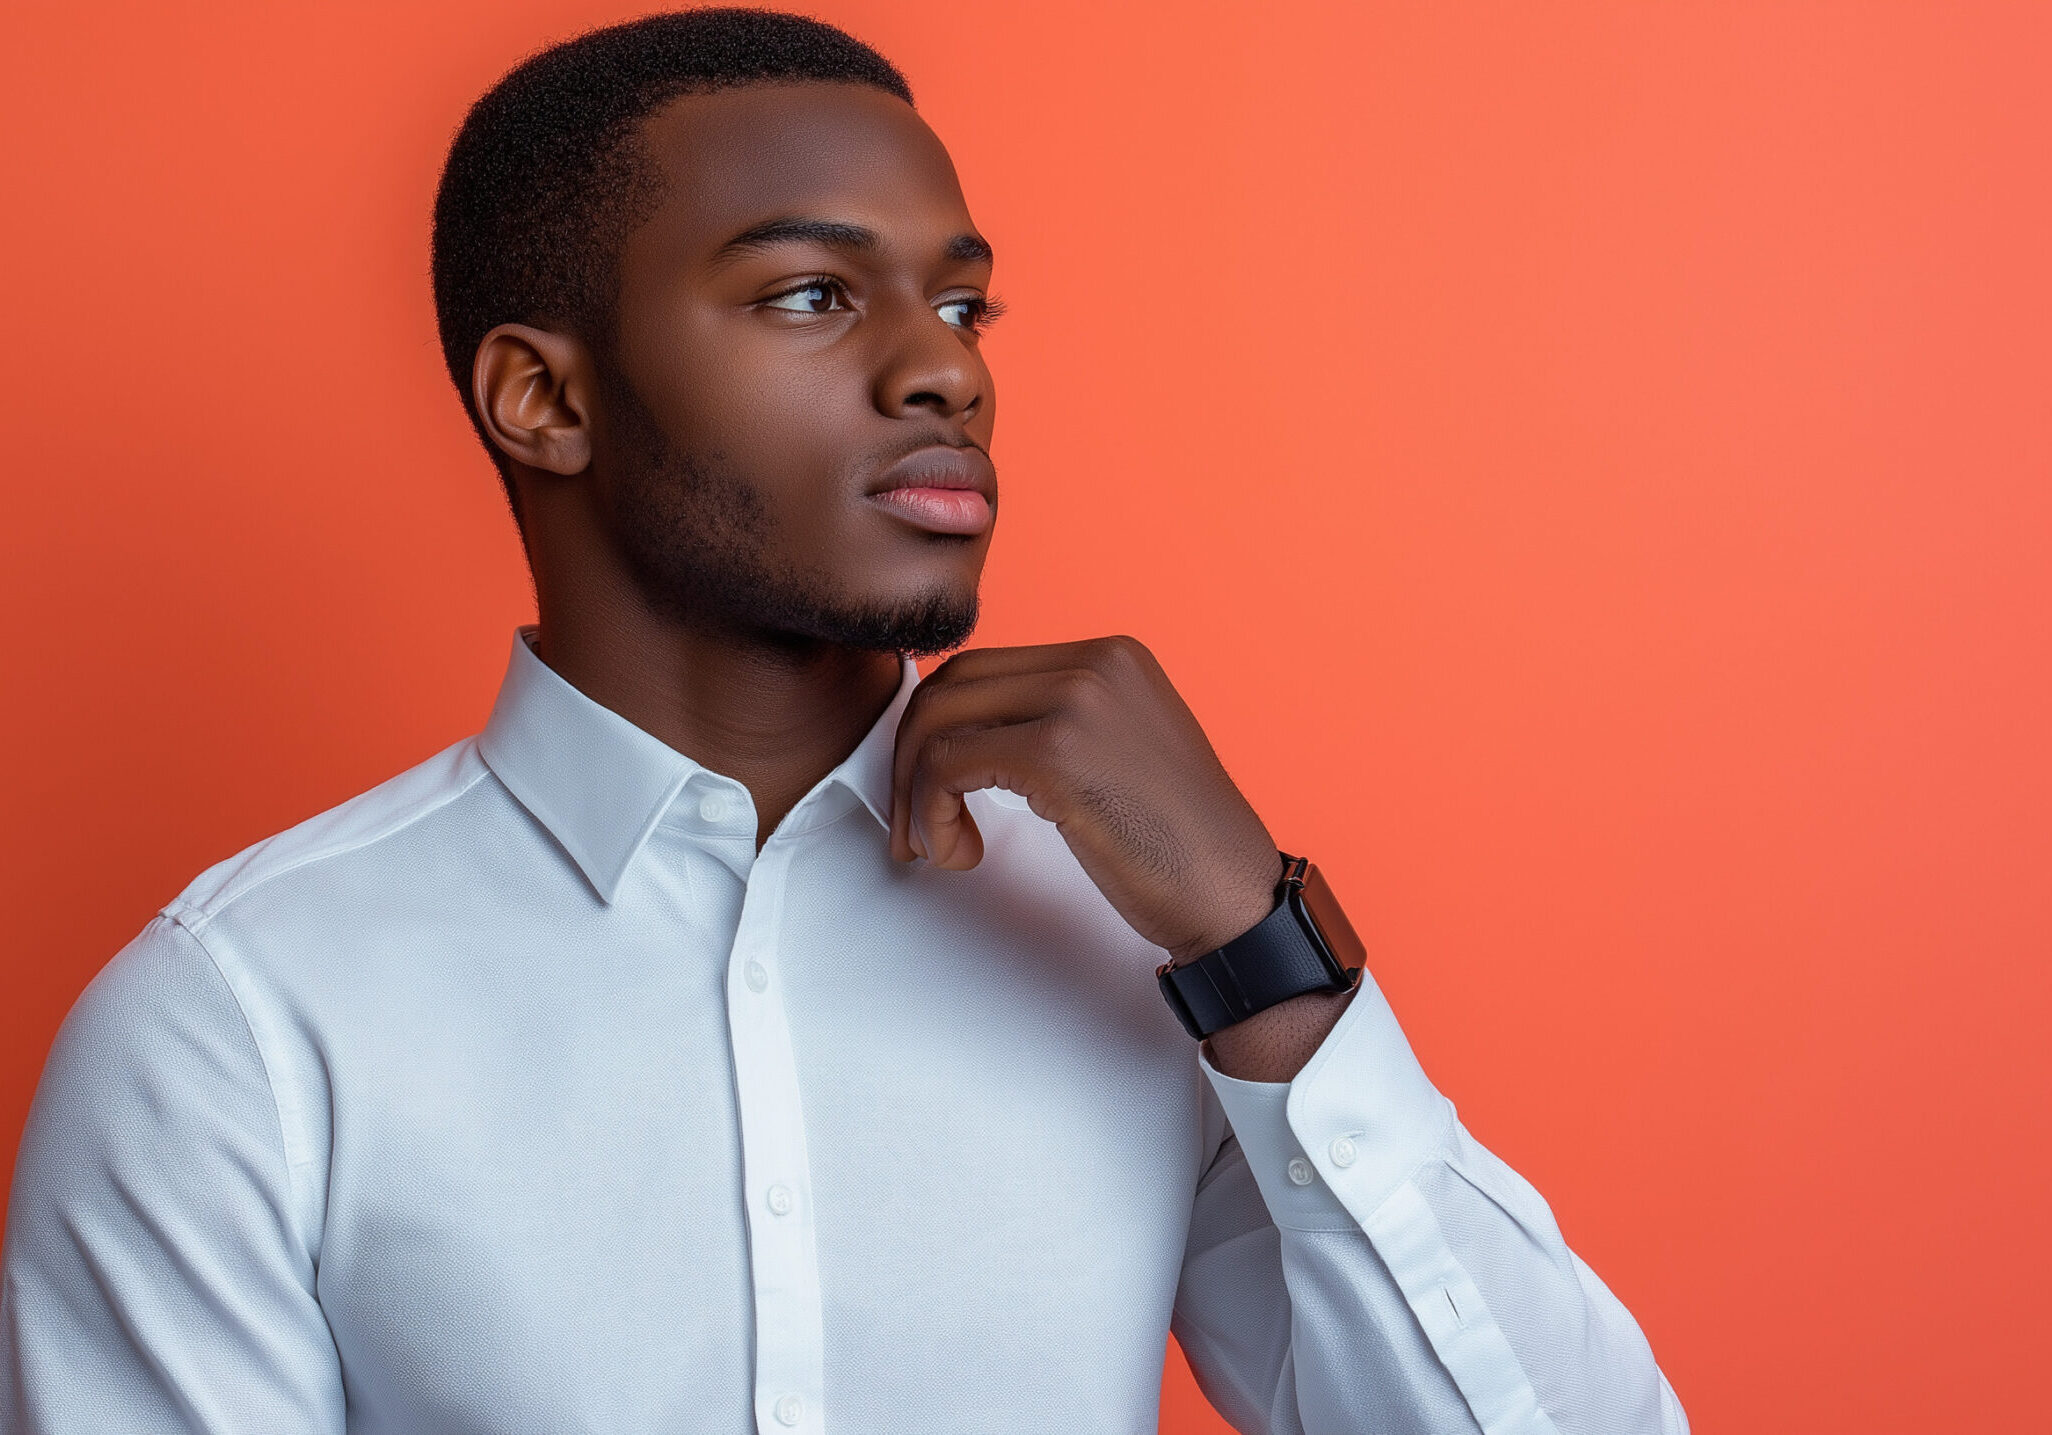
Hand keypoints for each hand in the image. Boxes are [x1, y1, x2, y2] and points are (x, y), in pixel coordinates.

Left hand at [888, 636, 1281, 962]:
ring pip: (938, 722)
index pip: (985, 668)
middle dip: (911, 757)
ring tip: (932, 846)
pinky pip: (948, 766)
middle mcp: (1094, 662)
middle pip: (952, 685)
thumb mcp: (1120, 752)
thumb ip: (1059, 724)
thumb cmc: (1179, 846)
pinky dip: (931, 814)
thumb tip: (970, 737)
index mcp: (1111, 655)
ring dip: (915, 791)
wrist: (1233, 897)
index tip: (929, 791)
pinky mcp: (1058, 753)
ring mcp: (1077, 702)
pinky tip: (957, 853)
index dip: (939, 730)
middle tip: (912, 824)